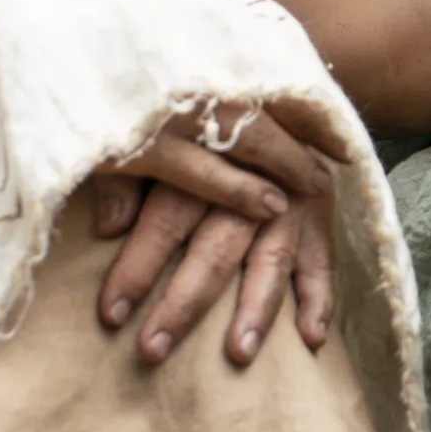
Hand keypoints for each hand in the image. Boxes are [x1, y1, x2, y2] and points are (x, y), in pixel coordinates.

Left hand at [88, 93, 355, 367]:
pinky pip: (323, 257)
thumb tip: (107, 226)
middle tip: (154, 349)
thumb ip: (126, 175)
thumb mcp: (149, 128)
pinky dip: (320, 295)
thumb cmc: (192, 113)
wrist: (272, 79)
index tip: (111, 314)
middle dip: (184, 301)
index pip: (167, 217)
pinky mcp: (320, 209)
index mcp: (205, 154)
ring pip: (270, 256)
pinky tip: (312, 337)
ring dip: (255, 306)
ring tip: (238, 353)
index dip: (138, 265)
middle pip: (216, 246)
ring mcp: (292, 196)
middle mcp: (252, 178)